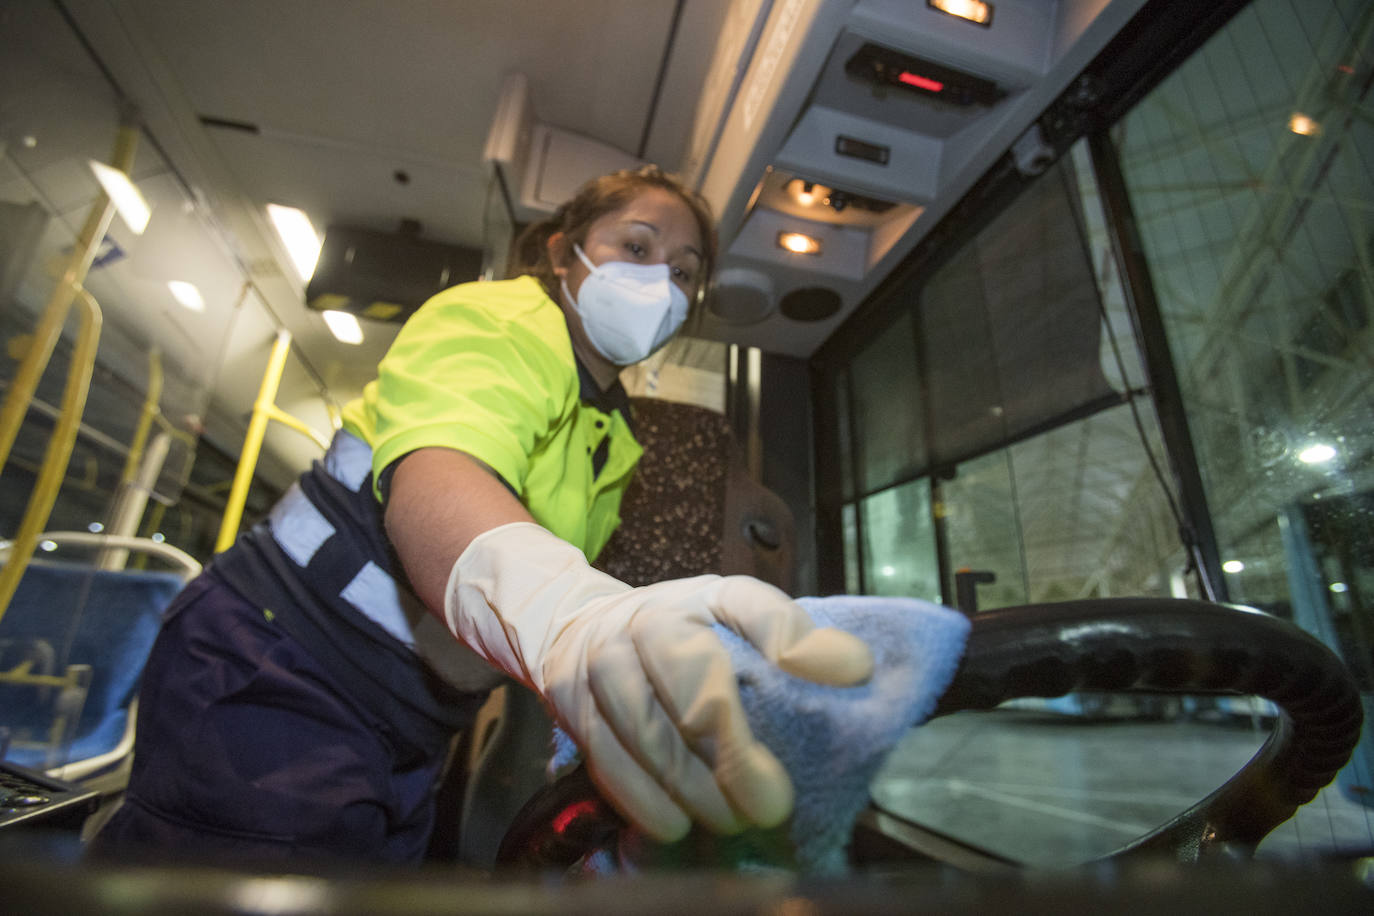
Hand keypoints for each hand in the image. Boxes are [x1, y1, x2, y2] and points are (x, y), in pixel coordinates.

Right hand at [445, 523, 872, 841]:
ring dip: (692, 786)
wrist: (576, 629)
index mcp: (704, 595)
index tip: (856, 674)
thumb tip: (858, 668)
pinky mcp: (573, 704)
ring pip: (648, 729)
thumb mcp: (733, 621)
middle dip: (734, 749)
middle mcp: (650, 618)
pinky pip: (607, 758)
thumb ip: (791, 638)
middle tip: (771, 803)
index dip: (798, 640)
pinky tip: (675, 825)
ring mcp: (604, 660)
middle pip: (695, 679)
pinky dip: (644, 799)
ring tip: (731, 822)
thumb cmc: (679, 635)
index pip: (753, 606)